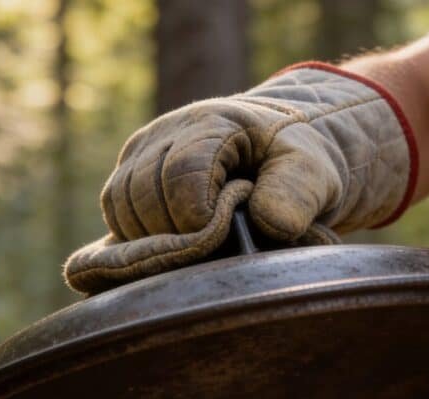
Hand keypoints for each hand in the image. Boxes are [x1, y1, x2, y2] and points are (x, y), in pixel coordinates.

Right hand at [64, 64, 413, 294]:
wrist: (282, 149)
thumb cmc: (299, 162)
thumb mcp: (314, 173)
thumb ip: (295, 194)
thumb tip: (266, 224)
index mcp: (212, 124)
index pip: (181, 179)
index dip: (201, 221)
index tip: (228, 235)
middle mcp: (164, 132)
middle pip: (144, 198)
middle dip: (177, 237)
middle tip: (217, 246)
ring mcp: (141, 153)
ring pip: (121, 209)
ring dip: (154, 241)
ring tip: (199, 245)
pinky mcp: (130, 175)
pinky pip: (114, 216)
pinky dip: (138, 240)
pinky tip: (174, 245)